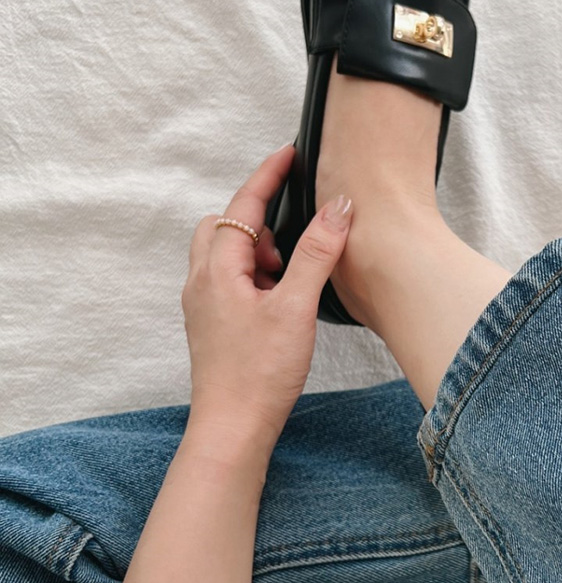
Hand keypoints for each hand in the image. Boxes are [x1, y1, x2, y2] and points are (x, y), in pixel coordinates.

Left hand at [181, 144, 351, 449]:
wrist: (233, 429)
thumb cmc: (259, 373)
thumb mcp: (296, 307)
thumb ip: (317, 253)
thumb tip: (339, 208)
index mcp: (217, 270)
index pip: (242, 205)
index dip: (268, 175)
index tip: (290, 153)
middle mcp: (202, 281)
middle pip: (224, 225)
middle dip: (259, 219)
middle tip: (293, 239)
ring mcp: (205, 304)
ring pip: (226, 253)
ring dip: (258, 250)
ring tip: (290, 276)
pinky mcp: (214, 323)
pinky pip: (230, 279)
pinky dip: (255, 274)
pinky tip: (281, 299)